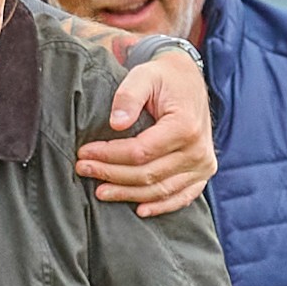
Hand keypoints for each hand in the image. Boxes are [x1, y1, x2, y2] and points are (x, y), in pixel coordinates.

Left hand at [80, 48, 215, 215]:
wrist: (189, 80)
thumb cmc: (164, 78)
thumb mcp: (144, 76)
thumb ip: (128, 96)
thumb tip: (116, 123)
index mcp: (185, 126)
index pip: (140, 152)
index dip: (109, 155)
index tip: (84, 152)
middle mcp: (198, 150)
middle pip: (148, 174)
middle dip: (111, 174)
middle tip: (84, 169)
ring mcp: (203, 165)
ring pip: (161, 189)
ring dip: (128, 194)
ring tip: (101, 191)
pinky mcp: (203, 172)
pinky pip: (182, 196)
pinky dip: (161, 206)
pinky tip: (139, 209)